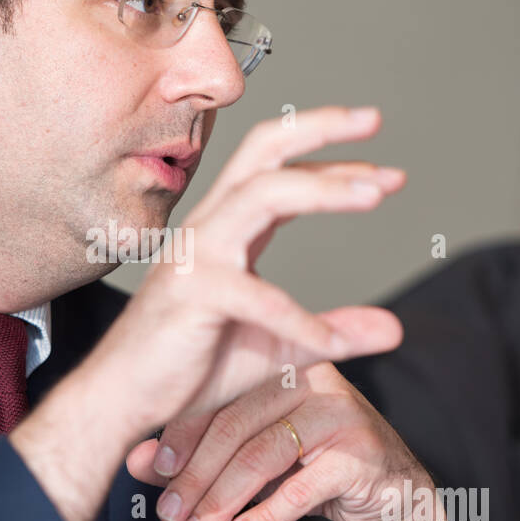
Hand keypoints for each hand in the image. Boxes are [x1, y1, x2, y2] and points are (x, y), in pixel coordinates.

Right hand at [12, 105, 406, 520]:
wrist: (124, 400)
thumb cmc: (187, 368)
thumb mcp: (279, 348)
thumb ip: (332, 331)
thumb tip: (395, 329)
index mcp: (228, 231)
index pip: (280, 171)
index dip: (333, 164)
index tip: (385, 174)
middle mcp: (210, 229)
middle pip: (263, 151)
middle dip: (320, 128)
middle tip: (374, 120)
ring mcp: (197, 255)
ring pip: (262, 193)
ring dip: (322, 188)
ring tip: (374, 195)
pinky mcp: (190, 293)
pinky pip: (256, 296)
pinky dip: (300, 320)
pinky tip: (332, 346)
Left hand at [126, 362, 449, 520]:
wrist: (392, 501)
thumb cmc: (317, 470)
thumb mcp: (254, 461)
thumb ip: (198, 456)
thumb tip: (136, 462)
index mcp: (282, 366)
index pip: (219, 394)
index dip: (181, 434)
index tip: (152, 470)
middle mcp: (313, 380)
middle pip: (237, 424)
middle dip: (195, 475)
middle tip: (170, 514)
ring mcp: (341, 415)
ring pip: (264, 454)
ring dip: (222, 499)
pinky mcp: (361, 455)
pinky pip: (302, 486)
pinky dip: (266, 515)